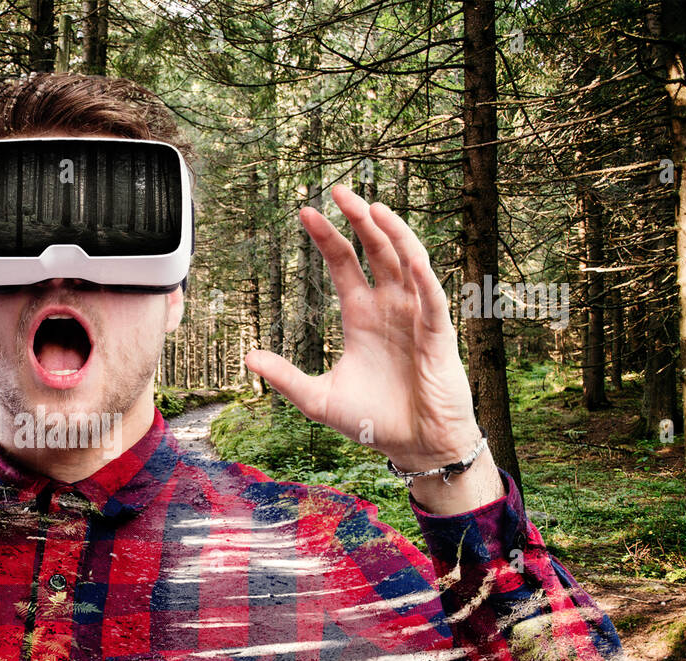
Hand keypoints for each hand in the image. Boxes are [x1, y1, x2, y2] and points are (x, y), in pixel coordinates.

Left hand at [243, 185, 502, 513]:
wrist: (415, 446)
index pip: (343, 264)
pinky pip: (431, 295)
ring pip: (406, 261)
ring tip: (372, 205)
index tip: (304, 212)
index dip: (327, 238)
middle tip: (337, 190)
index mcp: (361, 317)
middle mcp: (389, 308)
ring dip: (392, 232)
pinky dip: (421, 273)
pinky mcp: (438, 333)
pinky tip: (408, 254)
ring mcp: (416, 316)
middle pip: (375, 250)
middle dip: (358, 219)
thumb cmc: (373, 421)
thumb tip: (248, 358)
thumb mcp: (318, 398)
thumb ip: (285, 377)